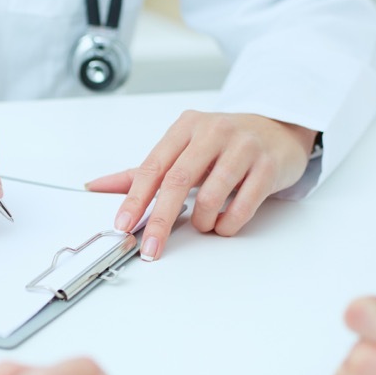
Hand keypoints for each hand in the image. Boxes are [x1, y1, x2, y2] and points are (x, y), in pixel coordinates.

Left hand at [85, 111, 316, 260]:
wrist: (278, 130)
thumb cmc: (224, 144)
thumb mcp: (183, 148)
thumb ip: (143, 170)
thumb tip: (97, 186)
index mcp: (187, 127)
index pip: (154, 166)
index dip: (136, 198)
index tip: (123, 224)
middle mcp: (214, 132)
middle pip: (178, 181)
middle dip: (160, 220)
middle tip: (152, 247)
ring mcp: (244, 147)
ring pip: (211, 197)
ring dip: (202, 222)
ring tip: (203, 223)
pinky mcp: (268, 166)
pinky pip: (242, 207)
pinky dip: (228, 224)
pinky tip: (224, 222)